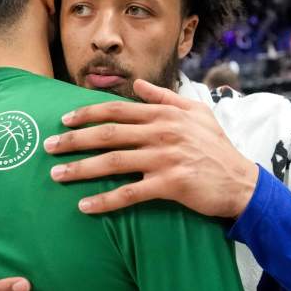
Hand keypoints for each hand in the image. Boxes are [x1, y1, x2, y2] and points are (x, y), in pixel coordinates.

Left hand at [45, 79, 258, 218]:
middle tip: (48, 147)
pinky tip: (85, 206)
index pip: (116, 110)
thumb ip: (164, 96)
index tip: (64, 119)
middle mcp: (161, 132)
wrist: (241, 182)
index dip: (87, 113)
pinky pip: (130, 193)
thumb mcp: (196, 112)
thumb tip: (136, 84)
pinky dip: (106, 200)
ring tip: (57, 174)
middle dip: (73, 139)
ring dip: (81, 169)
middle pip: (108, 134)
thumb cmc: (216, 147)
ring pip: (113, 162)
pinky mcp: (170, 184)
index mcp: (163, 114)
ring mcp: (165, 158)